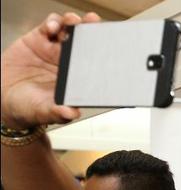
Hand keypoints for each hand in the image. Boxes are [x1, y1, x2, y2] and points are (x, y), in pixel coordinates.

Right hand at [0, 11, 99, 128]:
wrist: (4, 98)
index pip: (93, 63)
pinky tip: (52, 27)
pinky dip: (53, 23)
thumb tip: (71, 113)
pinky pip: (49, 26)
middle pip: (85, 42)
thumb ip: (58, 113)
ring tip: (73, 22)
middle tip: (93, 23)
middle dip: (91, 30)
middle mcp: (68, 62)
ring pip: (69, 30)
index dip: (101, 52)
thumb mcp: (44, 112)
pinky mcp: (38, 39)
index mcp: (76, 78)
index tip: (107, 46)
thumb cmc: (28, 106)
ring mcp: (53, 49)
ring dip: (73, 23)